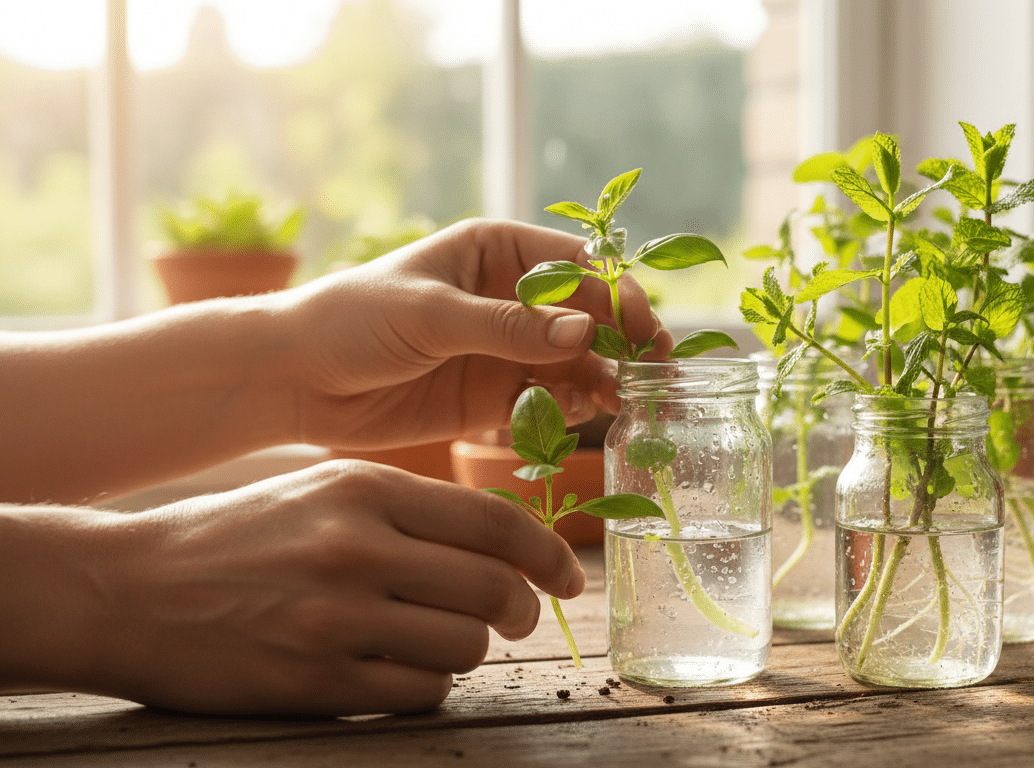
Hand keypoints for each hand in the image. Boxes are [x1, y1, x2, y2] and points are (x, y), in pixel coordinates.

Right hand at [3, 461, 584, 715]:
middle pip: (493, 590)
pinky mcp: (314, 682)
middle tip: (512, 619)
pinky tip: (396, 672)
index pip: (495, 523)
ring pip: (464, 648)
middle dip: (518, 611)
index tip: (569, 577)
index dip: (549, 554)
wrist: (126, 589)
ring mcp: (335, 620)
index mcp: (365, 491)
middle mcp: (356, 549)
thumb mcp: (322, 492)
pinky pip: (419, 694)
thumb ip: (410, 512)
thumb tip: (504, 546)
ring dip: (467, 652)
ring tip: (434, 642)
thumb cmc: (235, 536)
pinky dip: (425, 688)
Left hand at [279, 218, 670, 448]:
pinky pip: (550, 400)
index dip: (615, 292)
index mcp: (497, 252)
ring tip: (624, 402)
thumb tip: (583, 332)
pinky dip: (572, 409)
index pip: (577, 265)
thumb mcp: (430, 314)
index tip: (640, 327)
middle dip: (623, 340)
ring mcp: (506, 349)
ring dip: (605, 379)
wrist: (295, 380)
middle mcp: (511, 298)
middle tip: (651, 372)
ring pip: (577, 361)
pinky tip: (583, 415)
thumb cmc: (351, 320)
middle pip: (588, 314)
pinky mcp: (494, 397)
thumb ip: (507, 327)